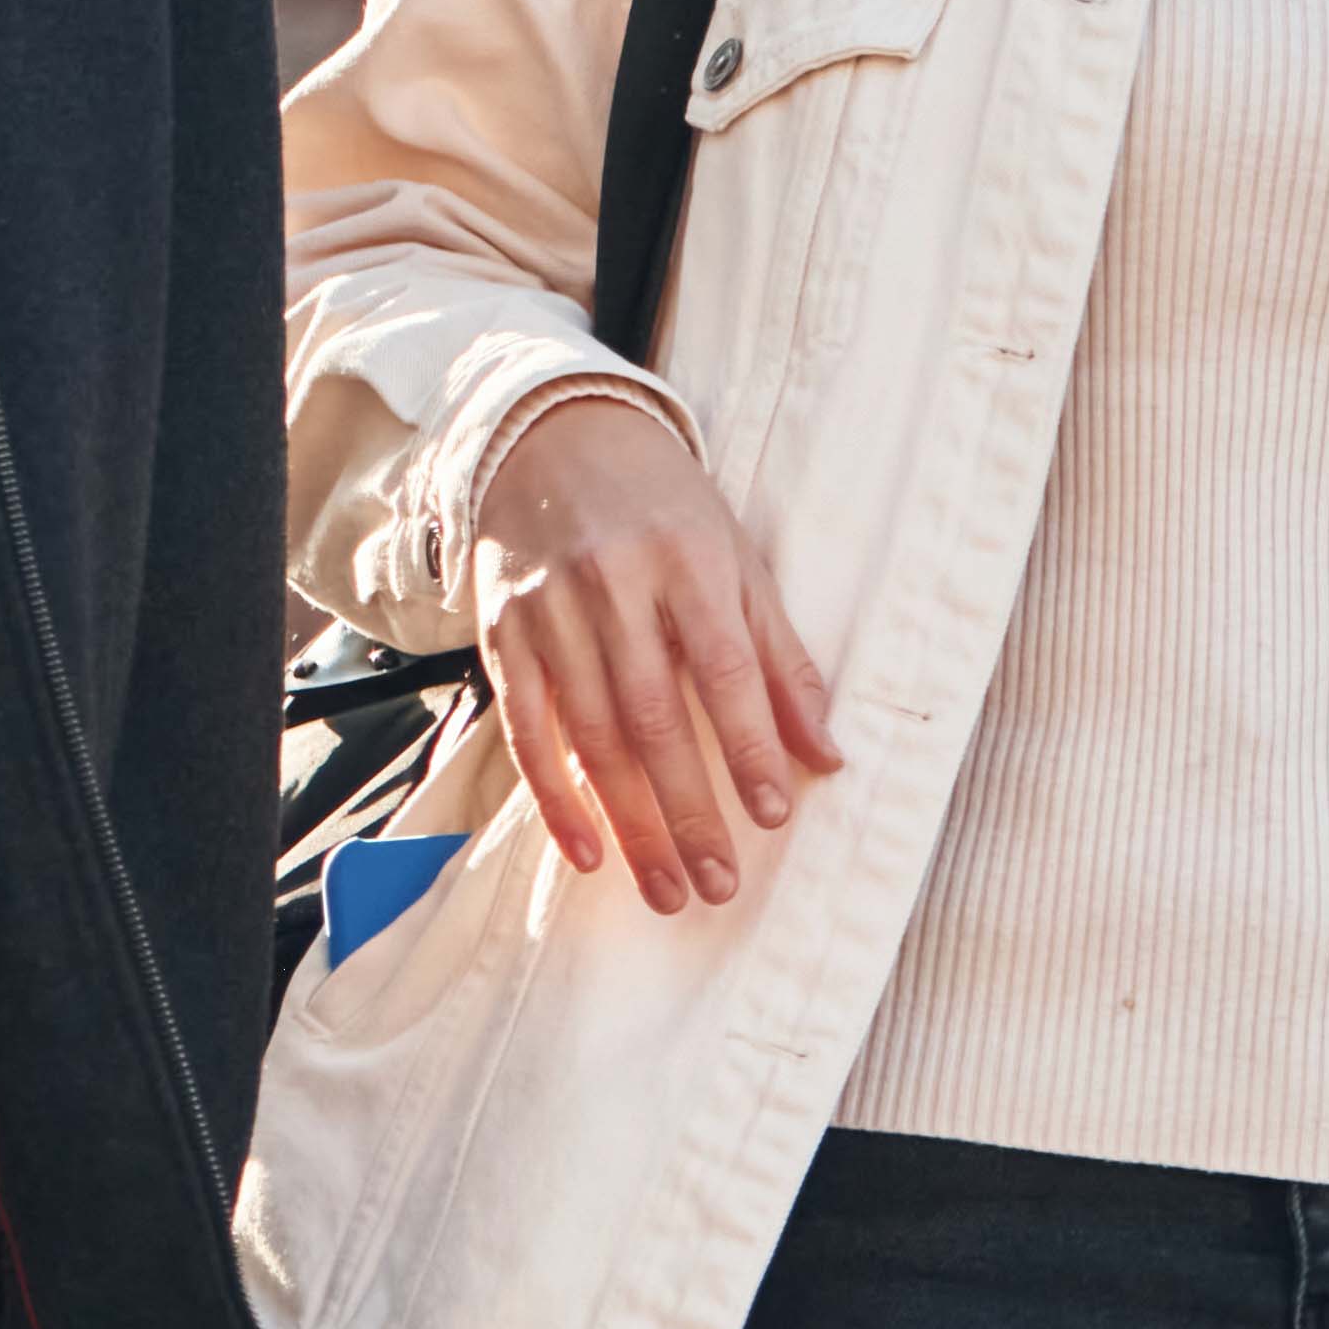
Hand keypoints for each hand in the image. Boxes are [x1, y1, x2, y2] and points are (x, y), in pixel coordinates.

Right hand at [466, 391, 842, 914]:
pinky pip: (527, 730)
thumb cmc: (662, 509)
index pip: (725, 670)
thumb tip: (825, 755)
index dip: (750, 746)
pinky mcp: (502, 634)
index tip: (773, 815)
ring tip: (667, 890)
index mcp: (688, 560)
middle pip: (653, 717)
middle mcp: (614, 585)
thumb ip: (782, 660)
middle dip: (690, 811)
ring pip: (592, 735)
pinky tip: (588, 852)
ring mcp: (550, 610)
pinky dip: (556, 798)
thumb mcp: (736, 561)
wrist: (552, 438)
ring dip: (631, 824)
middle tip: (719, 884)